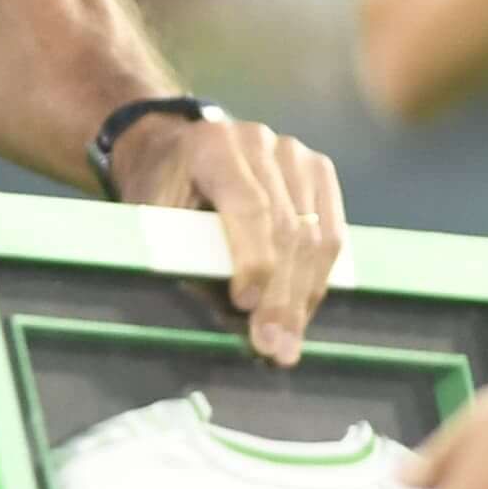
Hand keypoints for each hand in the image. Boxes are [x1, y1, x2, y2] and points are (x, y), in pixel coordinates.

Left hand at [110, 106, 345, 359]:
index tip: (246, 305)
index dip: (254, 260)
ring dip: (303, 296)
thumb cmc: (162, 190)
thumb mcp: (155, 216)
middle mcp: (261, 141)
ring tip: (290, 342)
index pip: (250, 207)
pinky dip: (319, 277)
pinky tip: (304, 310)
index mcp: (214, 145)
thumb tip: (226, 316)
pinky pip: (333, 232)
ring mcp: (295, 153)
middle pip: (288, 228)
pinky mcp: (318, 169)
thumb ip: (185, 254)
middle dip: (282, 296)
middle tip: (275, 347)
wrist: (176, 149)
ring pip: (315, 236)